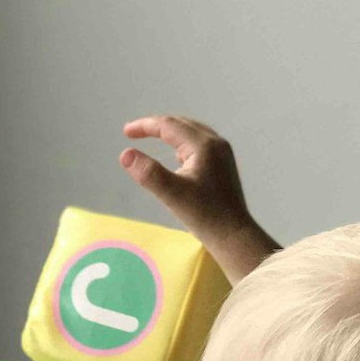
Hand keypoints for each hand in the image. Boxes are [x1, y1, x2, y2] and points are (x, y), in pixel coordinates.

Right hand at [120, 114, 279, 283]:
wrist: (234, 235)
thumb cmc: (205, 216)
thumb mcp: (172, 195)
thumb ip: (149, 173)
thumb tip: (125, 154)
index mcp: (204, 146)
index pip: (169, 125)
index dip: (145, 126)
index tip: (126, 132)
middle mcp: (216, 143)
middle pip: (181, 124)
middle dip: (157, 126)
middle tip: (134, 133)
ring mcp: (223, 153)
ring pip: (192, 132)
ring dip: (170, 133)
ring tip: (152, 138)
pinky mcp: (224, 165)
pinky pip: (199, 145)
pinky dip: (183, 143)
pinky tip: (177, 156)